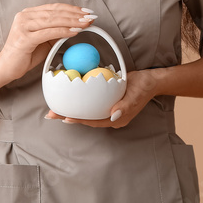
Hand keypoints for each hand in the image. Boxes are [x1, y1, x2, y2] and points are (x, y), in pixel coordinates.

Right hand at [0, 4, 96, 81]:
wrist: (5, 67)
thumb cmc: (24, 54)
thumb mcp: (43, 40)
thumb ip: (55, 31)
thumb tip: (75, 26)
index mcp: (28, 14)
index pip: (54, 8)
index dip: (71, 8)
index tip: (86, 11)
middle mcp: (24, 16)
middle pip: (55, 12)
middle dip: (76, 14)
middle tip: (91, 16)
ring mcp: (23, 26)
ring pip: (53, 20)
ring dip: (73, 21)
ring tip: (86, 23)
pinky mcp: (24, 38)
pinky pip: (48, 32)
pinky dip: (63, 31)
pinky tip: (74, 32)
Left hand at [44, 68, 162, 128]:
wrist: (151, 81)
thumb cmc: (143, 87)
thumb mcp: (135, 94)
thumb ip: (125, 106)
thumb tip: (113, 115)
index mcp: (116, 119)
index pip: (93, 121)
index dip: (78, 120)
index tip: (64, 118)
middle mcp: (110, 116)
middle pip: (86, 118)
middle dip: (68, 116)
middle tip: (51, 114)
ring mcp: (108, 109)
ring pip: (87, 111)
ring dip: (72, 108)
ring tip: (55, 107)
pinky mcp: (106, 101)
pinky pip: (90, 103)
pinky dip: (80, 100)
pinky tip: (70, 95)